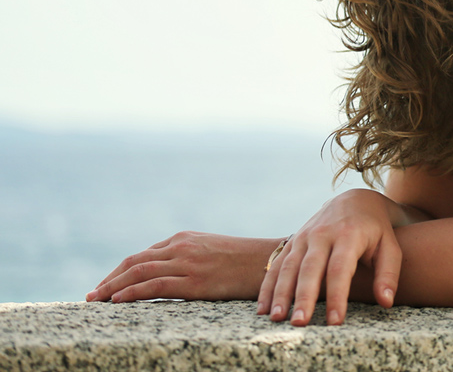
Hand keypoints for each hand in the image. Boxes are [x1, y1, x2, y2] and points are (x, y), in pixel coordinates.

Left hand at [87, 232, 279, 302]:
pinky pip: (154, 285)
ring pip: (138, 272)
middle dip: (110, 279)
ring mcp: (187, 262)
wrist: (272, 260)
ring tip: (97, 301)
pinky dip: (132, 292)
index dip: (120, 271)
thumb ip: (191, 257)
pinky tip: (117, 301)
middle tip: (93, 296)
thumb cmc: (246, 260)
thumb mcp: (213, 251)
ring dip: (113, 287)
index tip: (107, 284)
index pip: (143, 255)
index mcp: (185, 238)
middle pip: (134, 262)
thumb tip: (172, 274)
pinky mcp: (195, 280)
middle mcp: (182, 246)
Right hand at [257, 188, 403, 326]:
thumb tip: (386, 302)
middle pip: (310, 269)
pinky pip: (277, 264)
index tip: (334, 322)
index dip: (337, 296)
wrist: (355, 200)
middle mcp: (323, 234)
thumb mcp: (390, 247)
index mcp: (349, 235)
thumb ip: (388, 274)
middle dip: (304, 297)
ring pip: (288, 267)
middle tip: (299, 324)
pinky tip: (263, 309)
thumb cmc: (376, 231)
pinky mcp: (293, 241)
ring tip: (277, 319)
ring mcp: (304, 236)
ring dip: (281, 294)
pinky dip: (268, 287)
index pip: (340, 269)